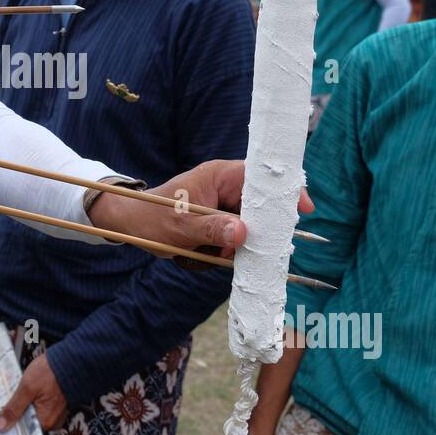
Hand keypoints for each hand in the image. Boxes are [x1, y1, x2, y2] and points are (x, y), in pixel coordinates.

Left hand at [0, 353, 67, 431]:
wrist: (69, 358)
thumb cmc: (51, 372)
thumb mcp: (27, 388)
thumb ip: (14, 408)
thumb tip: (1, 427)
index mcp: (45, 421)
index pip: (22, 434)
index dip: (7, 429)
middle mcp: (51, 421)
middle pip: (25, 424)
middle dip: (11, 416)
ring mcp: (52, 412)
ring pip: (29, 414)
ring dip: (18, 407)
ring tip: (6, 399)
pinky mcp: (52, 404)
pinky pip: (36, 407)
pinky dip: (26, 402)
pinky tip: (18, 394)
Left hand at [87, 160, 314, 259]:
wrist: (132, 225)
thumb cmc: (152, 217)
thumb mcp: (182, 226)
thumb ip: (212, 229)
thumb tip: (242, 233)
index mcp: (219, 175)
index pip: (259, 176)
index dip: (282, 191)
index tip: (303, 208)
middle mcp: (226, 187)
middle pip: (262, 203)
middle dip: (264, 227)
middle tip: (263, 247)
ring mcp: (225, 205)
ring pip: (252, 223)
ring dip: (246, 243)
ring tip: (225, 255)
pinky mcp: (222, 222)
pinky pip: (240, 236)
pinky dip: (235, 250)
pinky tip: (222, 258)